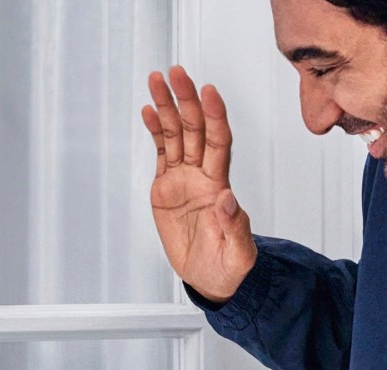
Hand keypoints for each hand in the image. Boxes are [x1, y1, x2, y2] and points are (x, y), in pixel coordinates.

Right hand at [141, 67, 256, 302]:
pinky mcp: (167, 187)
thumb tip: (228, 199)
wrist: (212, 279)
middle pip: (195, 130)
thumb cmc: (230, 269)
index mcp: (219, 187)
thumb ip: (235, 227)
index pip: (219, 144)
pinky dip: (154, 130)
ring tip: (156, 79)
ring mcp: (184, 179)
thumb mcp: (238, 255)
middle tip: (177, 73)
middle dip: (186, 100)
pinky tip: (148, 109)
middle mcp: (203, 176)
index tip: (209, 93)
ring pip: (175, 135)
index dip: (215, 117)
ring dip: (167, 107)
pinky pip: (161, 152)